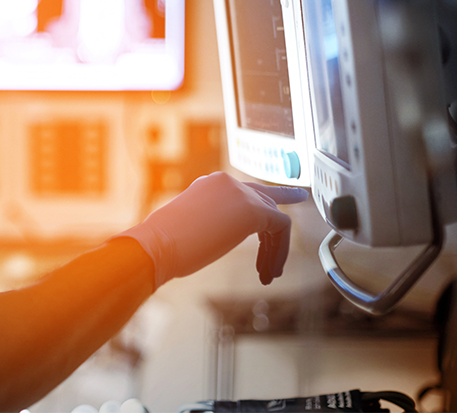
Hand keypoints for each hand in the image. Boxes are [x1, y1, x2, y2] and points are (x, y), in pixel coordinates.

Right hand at [116, 172, 308, 286]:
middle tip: (298, 202)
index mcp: (210, 184)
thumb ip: (212, 222)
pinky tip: (270, 270)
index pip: (243, 191)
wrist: (157, 244)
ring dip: (275, 249)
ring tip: (269, 274)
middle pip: (265, 197)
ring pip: (275, 218)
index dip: (259, 207)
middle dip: (281, 210)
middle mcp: (227, 182)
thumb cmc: (165, 244)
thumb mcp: (192, 226)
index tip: (265, 220)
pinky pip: (280, 228)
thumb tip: (221, 233)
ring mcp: (240, 192)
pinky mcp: (253, 209)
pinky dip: (279, 251)